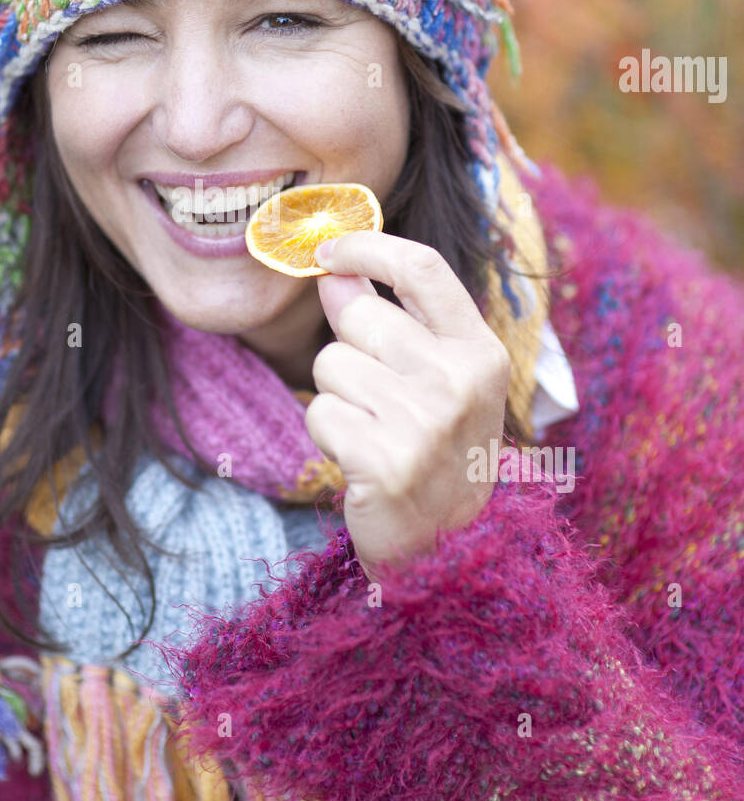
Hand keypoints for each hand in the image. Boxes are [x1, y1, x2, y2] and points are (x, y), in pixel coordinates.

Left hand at [305, 232, 511, 583]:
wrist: (447, 552)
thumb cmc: (435, 453)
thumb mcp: (432, 380)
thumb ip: (388, 320)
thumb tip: (334, 271)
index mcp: (481, 352)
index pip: (422, 268)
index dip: (368, 248)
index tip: (329, 252)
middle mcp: (460, 381)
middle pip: (358, 316)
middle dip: (346, 349)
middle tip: (374, 397)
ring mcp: (425, 423)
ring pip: (330, 364)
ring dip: (337, 397)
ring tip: (373, 433)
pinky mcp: (385, 461)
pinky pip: (319, 411)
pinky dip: (327, 435)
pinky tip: (360, 460)